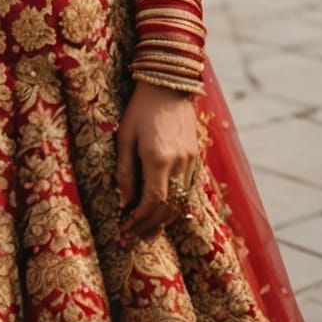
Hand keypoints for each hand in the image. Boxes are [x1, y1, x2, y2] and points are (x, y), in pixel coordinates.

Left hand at [116, 81, 201, 241]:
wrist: (168, 84)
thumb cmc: (140, 108)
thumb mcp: (124, 136)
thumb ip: (124, 171)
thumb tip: (124, 202)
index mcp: (158, 157)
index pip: (152, 202)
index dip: (139, 220)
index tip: (125, 228)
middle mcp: (179, 163)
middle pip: (169, 208)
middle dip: (150, 226)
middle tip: (133, 237)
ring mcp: (191, 160)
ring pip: (182, 203)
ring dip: (164, 221)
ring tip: (147, 232)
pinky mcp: (197, 157)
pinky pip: (189, 190)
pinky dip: (177, 206)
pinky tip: (165, 212)